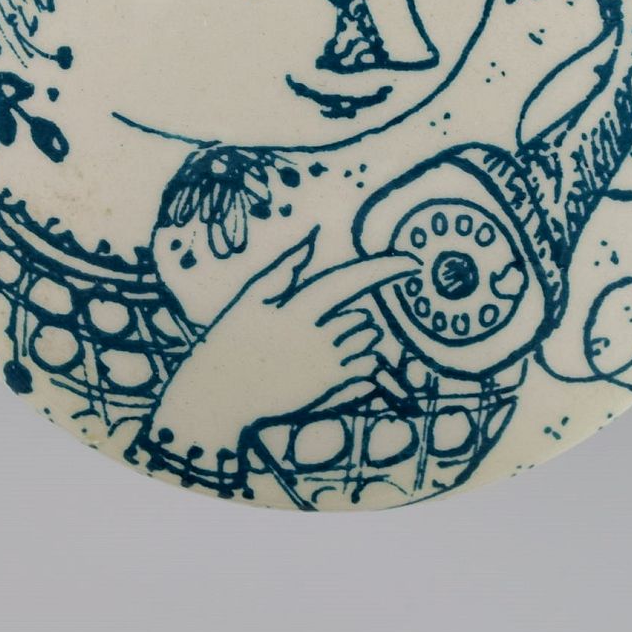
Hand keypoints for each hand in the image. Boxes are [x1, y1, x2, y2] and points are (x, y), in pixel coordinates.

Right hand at [149, 232, 417, 460]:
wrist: (218, 397)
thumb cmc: (231, 340)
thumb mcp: (251, 297)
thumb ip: (285, 266)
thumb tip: (313, 234)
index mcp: (300, 310)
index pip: (351, 282)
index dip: (385, 270)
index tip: (413, 263)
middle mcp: (319, 339)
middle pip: (362, 319)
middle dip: (353, 318)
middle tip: (320, 327)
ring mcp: (326, 369)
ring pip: (368, 346)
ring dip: (359, 341)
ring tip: (322, 348)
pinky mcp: (329, 393)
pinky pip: (367, 374)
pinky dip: (363, 367)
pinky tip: (335, 368)